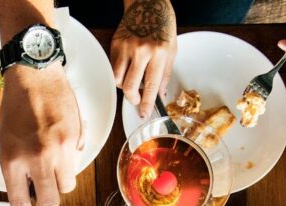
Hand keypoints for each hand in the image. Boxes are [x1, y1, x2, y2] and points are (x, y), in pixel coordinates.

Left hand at [0, 64, 82, 205]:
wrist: (34, 74)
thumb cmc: (16, 106)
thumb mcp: (5, 142)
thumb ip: (16, 169)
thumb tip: (29, 191)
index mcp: (13, 160)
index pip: (20, 201)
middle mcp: (38, 158)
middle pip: (52, 199)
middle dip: (47, 198)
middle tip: (41, 189)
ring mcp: (60, 148)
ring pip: (68, 184)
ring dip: (60, 179)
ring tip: (51, 161)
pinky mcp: (77, 137)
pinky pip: (77, 160)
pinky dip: (70, 157)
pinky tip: (60, 140)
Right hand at [112, 0, 175, 118]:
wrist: (148, 4)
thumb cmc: (162, 26)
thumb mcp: (172, 50)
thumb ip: (164, 74)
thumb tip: (158, 95)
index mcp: (160, 53)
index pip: (151, 86)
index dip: (146, 103)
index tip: (143, 114)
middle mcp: (142, 51)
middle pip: (129, 87)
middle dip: (132, 98)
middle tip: (136, 99)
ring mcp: (126, 47)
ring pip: (118, 80)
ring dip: (124, 86)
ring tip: (132, 80)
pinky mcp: (116, 44)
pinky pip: (113, 68)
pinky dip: (119, 73)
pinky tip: (127, 67)